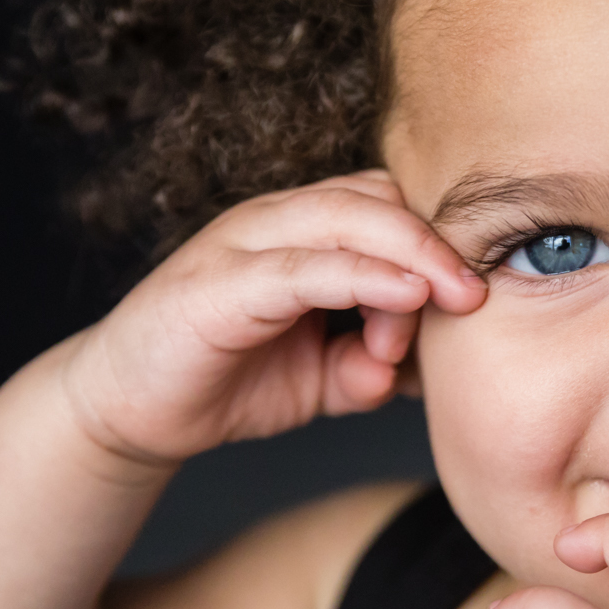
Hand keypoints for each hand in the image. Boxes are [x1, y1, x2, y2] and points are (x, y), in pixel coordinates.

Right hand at [56, 170, 485, 468]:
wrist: (129, 411)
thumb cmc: (224, 380)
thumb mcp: (320, 381)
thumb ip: (370, 370)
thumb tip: (413, 374)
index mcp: (303, 232)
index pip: (390, 206)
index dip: (439, 242)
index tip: (479, 295)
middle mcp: (275, 222)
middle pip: (378, 197)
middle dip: (438, 240)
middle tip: (478, 294)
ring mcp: (242, 244)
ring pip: (346, 216)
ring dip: (411, 255)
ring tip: (453, 299)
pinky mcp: (217, 283)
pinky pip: (303, 268)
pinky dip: (361, 276)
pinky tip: (404, 297)